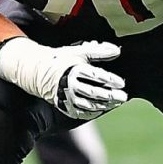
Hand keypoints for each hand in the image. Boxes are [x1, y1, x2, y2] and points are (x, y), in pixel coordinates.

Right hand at [0, 37, 126, 120]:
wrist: (39, 71)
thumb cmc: (62, 59)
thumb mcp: (80, 52)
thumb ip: (99, 51)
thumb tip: (117, 51)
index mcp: (74, 69)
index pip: (96, 76)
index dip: (110, 80)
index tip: (121, 83)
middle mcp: (70, 84)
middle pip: (93, 93)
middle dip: (110, 96)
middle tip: (123, 97)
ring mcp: (66, 97)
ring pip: (88, 104)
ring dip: (103, 105)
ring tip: (116, 103)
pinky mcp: (63, 105)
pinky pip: (80, 112)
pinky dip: (92, 112)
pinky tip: (102, 109)